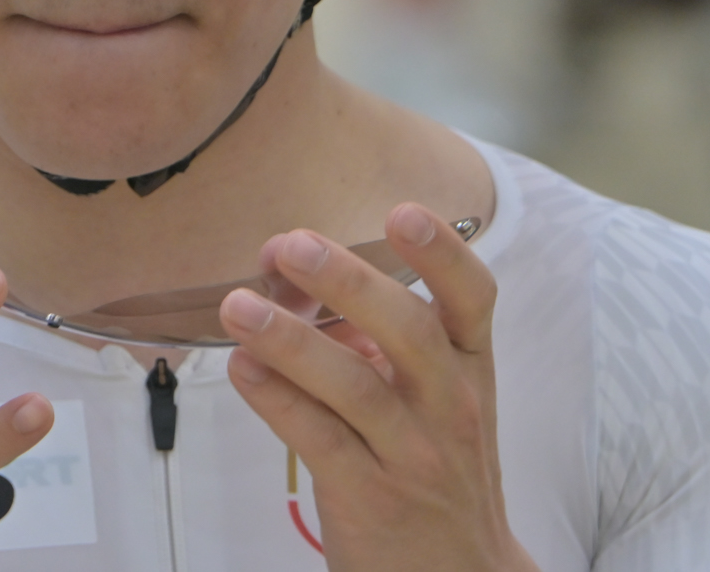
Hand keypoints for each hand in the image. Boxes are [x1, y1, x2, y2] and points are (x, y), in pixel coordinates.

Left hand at [218, 203, 538, 571]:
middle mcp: (450, 405)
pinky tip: (243, 367)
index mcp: (469, 367)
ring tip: (237, 306)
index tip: (403, 212)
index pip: (473, 298)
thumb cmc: (435, 465)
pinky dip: (276, 399)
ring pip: (354, 387)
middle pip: (409, 331)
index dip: (442, 253)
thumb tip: (294, 274)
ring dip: (291, 340)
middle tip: (292, 246)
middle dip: (348, 281)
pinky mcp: (370, 497)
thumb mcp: (432, 396)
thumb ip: (377, 338)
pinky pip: (319, 439)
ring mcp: (412, 454)